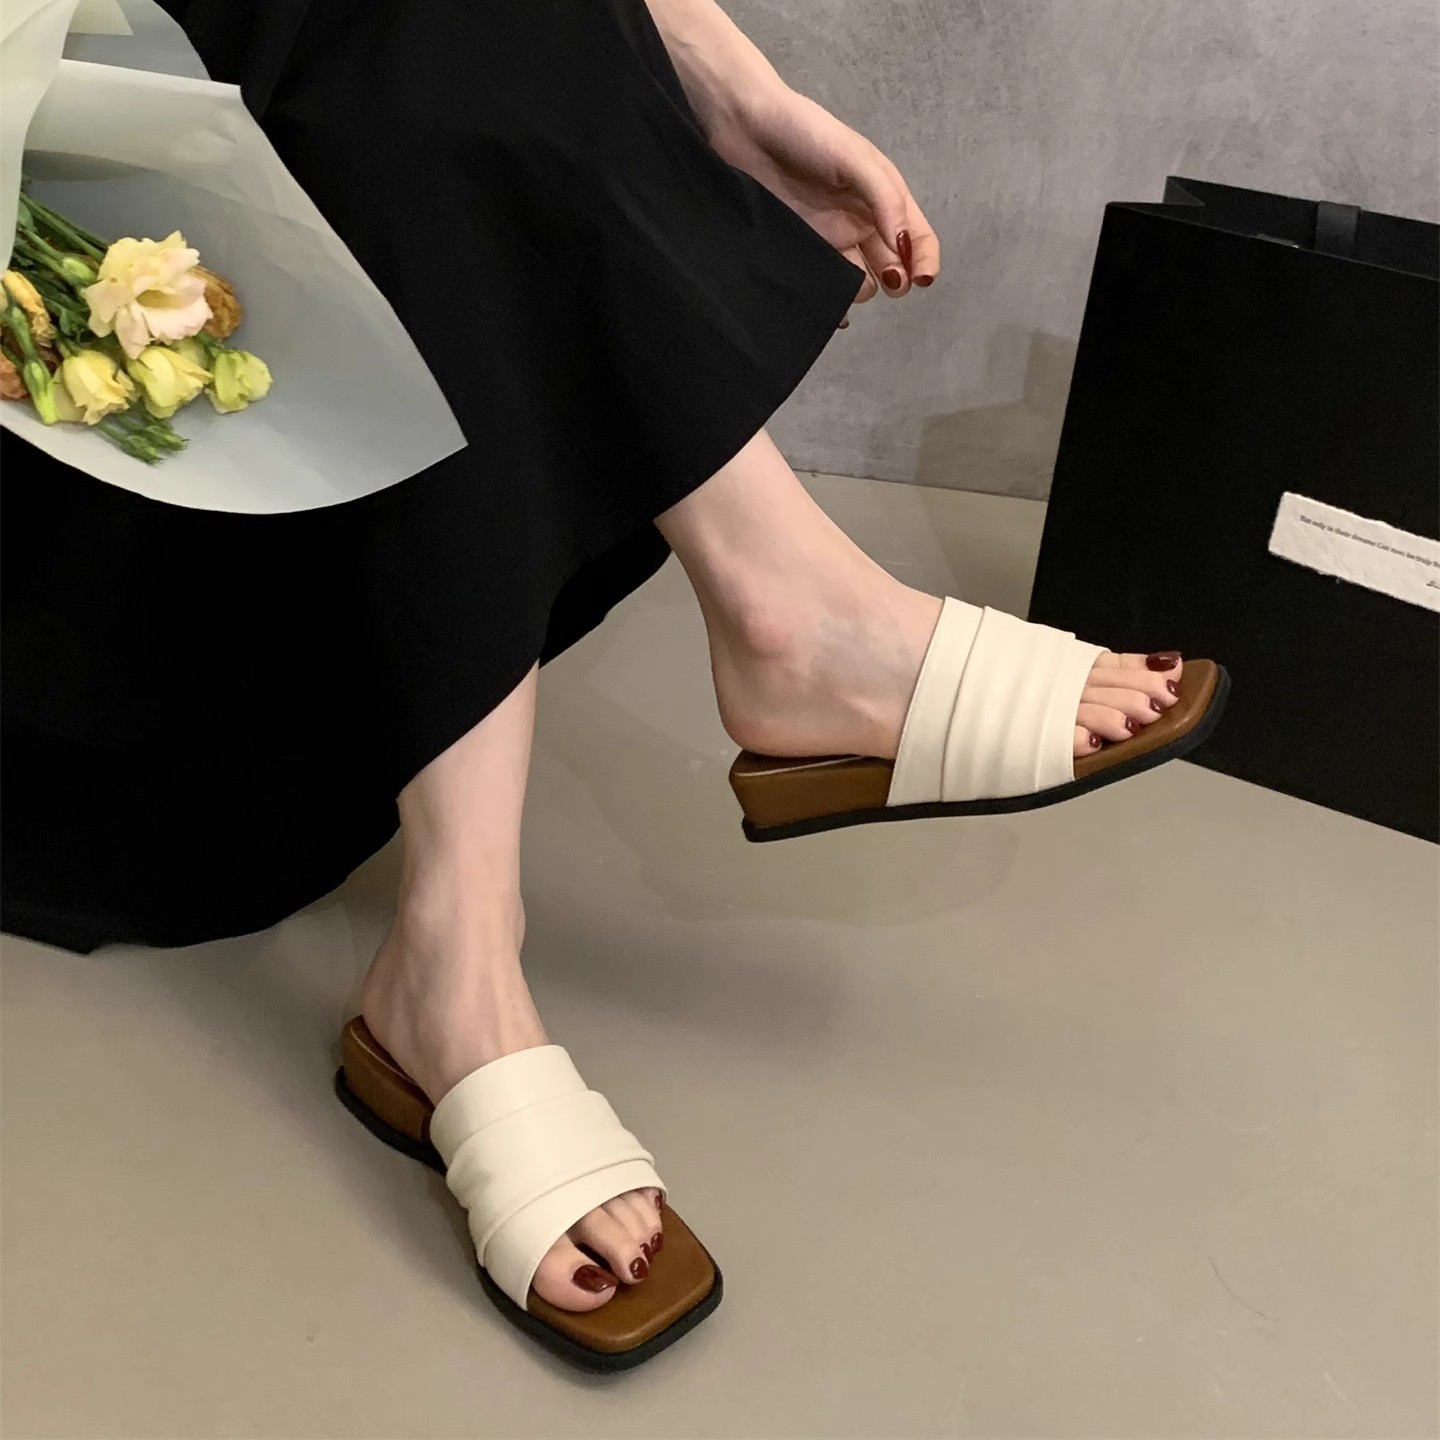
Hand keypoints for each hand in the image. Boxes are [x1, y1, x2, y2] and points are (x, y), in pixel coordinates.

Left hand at [708, 87, 939, 317]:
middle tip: (886, 280)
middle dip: (895, 280)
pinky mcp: (801, 250)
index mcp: (882, 197)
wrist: (745, 127)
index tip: (922, 279)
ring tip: (848, 286)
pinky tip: (828, 306)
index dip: (926, 260)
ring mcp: (830, 239)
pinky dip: (829, 300)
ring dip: (859, 290)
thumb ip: (885, 199)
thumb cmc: (806, 133)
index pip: (917, 237)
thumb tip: (904, 248)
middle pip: (892, 266)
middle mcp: (861, 222)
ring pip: (858, 281)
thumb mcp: (855, 158)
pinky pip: (823, 284)